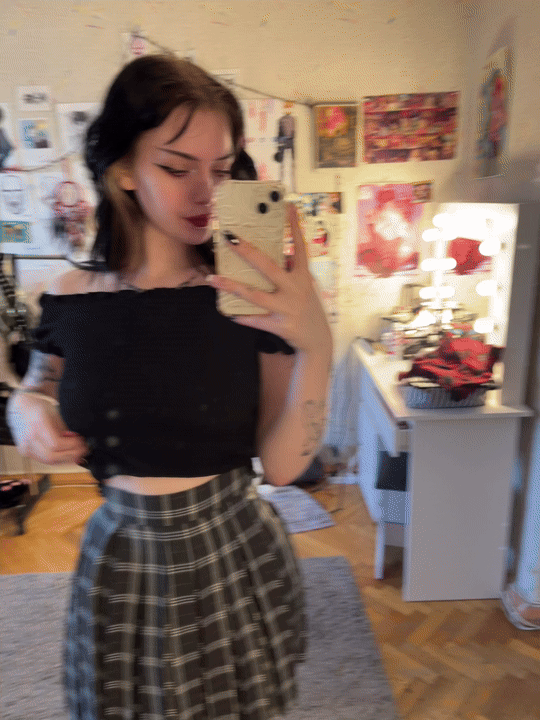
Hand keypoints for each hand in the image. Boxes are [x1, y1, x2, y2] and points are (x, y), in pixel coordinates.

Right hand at [7, 393, 89, 465]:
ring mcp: (25, 447)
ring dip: (65, 459)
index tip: (81, 442)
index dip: (71, 446)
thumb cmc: (37, 408)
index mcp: (37, 425)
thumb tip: (76, 443)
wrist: (20, 408)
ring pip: (48, 461)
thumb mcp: (55, 413)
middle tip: (82, 450)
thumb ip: (64, 430)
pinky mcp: (25, 452)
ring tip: (76, 452)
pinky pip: (43, 460)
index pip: (55, 444)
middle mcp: (28, 438)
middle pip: (52, 457)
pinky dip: (56, 459)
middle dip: (71, 455)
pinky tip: (65, 453)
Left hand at [206, 203, 332, 353]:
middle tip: (230, 238)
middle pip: (268, 267)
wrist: (318, 341)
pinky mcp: (280, 326)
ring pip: (255, 295)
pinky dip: (243, 317)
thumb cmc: (308, 309)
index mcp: (303, 277)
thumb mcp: (305, 288)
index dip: (294, 226)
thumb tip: (271, 255)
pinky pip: (256, 321)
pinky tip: (229, 313)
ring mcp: (287, 308)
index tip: (288, 206)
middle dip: (247, 252)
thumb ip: (290, 272)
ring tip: (213, 279)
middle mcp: (295, 289)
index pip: (299, 247)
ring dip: (231, 286)